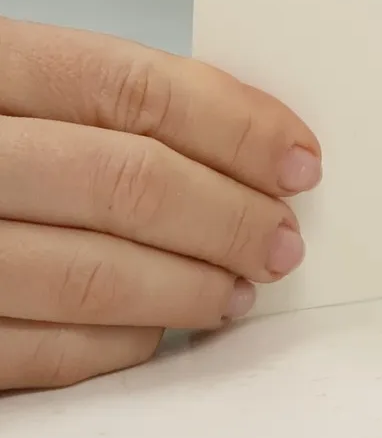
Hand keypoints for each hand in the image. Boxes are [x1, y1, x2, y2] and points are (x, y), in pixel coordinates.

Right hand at [0, 17, 319, 390]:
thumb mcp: (13, 85)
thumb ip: (105, 106)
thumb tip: (248, 142)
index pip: (134, 90)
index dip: (234, 126)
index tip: (298, 160)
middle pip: (124, 183)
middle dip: (225, 218)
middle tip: (280, 240)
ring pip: (88, 275)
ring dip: (186, 289)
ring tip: (238, 289)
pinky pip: (34, 352)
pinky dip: (112, 348)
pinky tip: (156, 334)